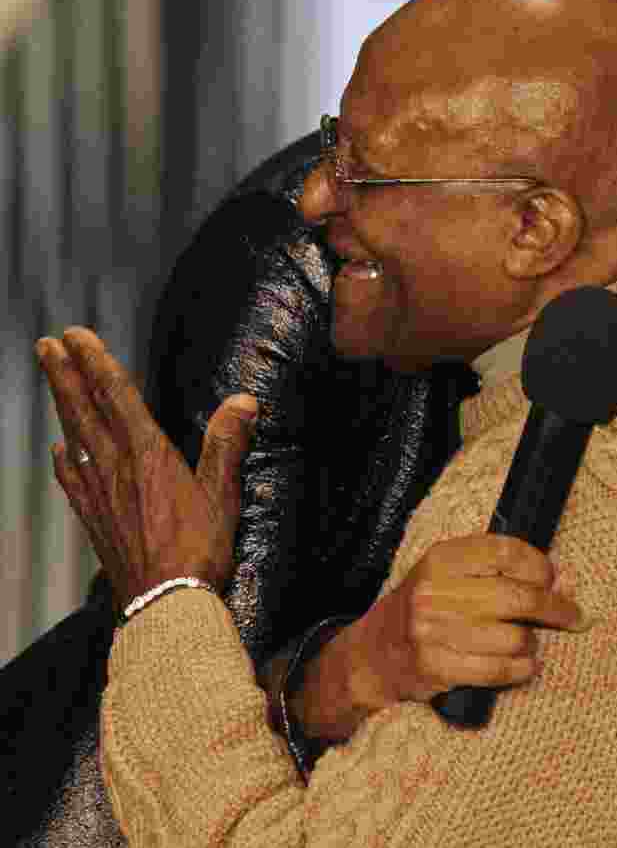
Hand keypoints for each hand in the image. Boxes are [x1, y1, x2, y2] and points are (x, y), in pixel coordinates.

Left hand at [37, 327, 257, 609]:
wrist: (164, 605)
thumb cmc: (199, 550)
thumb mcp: (223, 494)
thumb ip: (228, 444)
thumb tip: (244, 400)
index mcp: (147, 454)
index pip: (117, 396)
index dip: (96, 362)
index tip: (77, 336)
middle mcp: (116, 467)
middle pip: (84, 410)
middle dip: (65, 373)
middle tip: (47, 344)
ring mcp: (99, 494)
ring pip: (74, 436)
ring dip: (61, 403)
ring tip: (51, 378)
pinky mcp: (94, 520)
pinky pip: (71, 479)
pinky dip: (63, 457)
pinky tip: (60, 450)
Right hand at [289, 534, 585, 741]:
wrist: (373, 655)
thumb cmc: (423, 609)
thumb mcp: (447, 575)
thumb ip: (495, 572)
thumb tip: (560, 580)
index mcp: (441, 558)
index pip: (505, 551)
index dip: (538, 564)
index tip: (553, 577)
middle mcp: (436, 591)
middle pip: (517, 596)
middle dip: (554, 607)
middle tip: (573, 615)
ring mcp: (434, 631)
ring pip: (513, 637)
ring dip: (532, 643)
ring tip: (528, 643)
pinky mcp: (436, 667)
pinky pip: (499, 670)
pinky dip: (521, 669)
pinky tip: (525, 666)